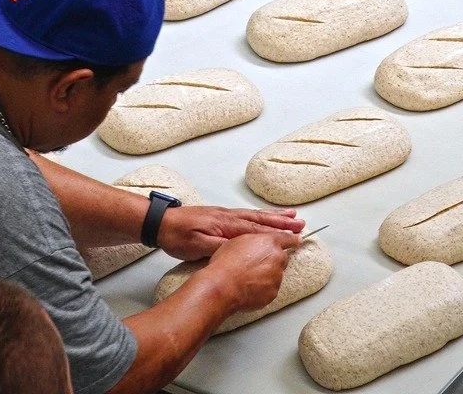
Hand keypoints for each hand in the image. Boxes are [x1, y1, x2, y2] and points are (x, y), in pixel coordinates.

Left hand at [157, 204, 303, 261]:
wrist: (162, 223)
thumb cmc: (179, 237)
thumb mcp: (199, 247)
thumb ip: (221, 247)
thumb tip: (243, 248)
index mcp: (226, 224)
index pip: (257, 228)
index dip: (277, 232)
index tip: (295, 234)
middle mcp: (229, 216)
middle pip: (260, 219)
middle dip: (281, 222)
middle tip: (300, 223)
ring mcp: (225, 215)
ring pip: (254, 215)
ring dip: (273, 217)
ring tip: (289, 215)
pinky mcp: (220, 216)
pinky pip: (246, 215)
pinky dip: (259, 216)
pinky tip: (263, 217)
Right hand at [204, 230, 298, 313]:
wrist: (223, 285)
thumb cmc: (227, 262)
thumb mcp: (239, 240)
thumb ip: (255, 239)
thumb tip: (258, 243)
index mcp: (270, 242)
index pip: (287, 238)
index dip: (293, 239)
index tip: (298, 239)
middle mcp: (277, 258)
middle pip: (281, 258)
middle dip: (273, 260)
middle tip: (256, 264)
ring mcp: (276, 277)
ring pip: (276, 275)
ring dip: (267, 275)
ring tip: (249, 277)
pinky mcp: (272, 293)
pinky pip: (270, 289)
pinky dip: (263, 288)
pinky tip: (250, 287)